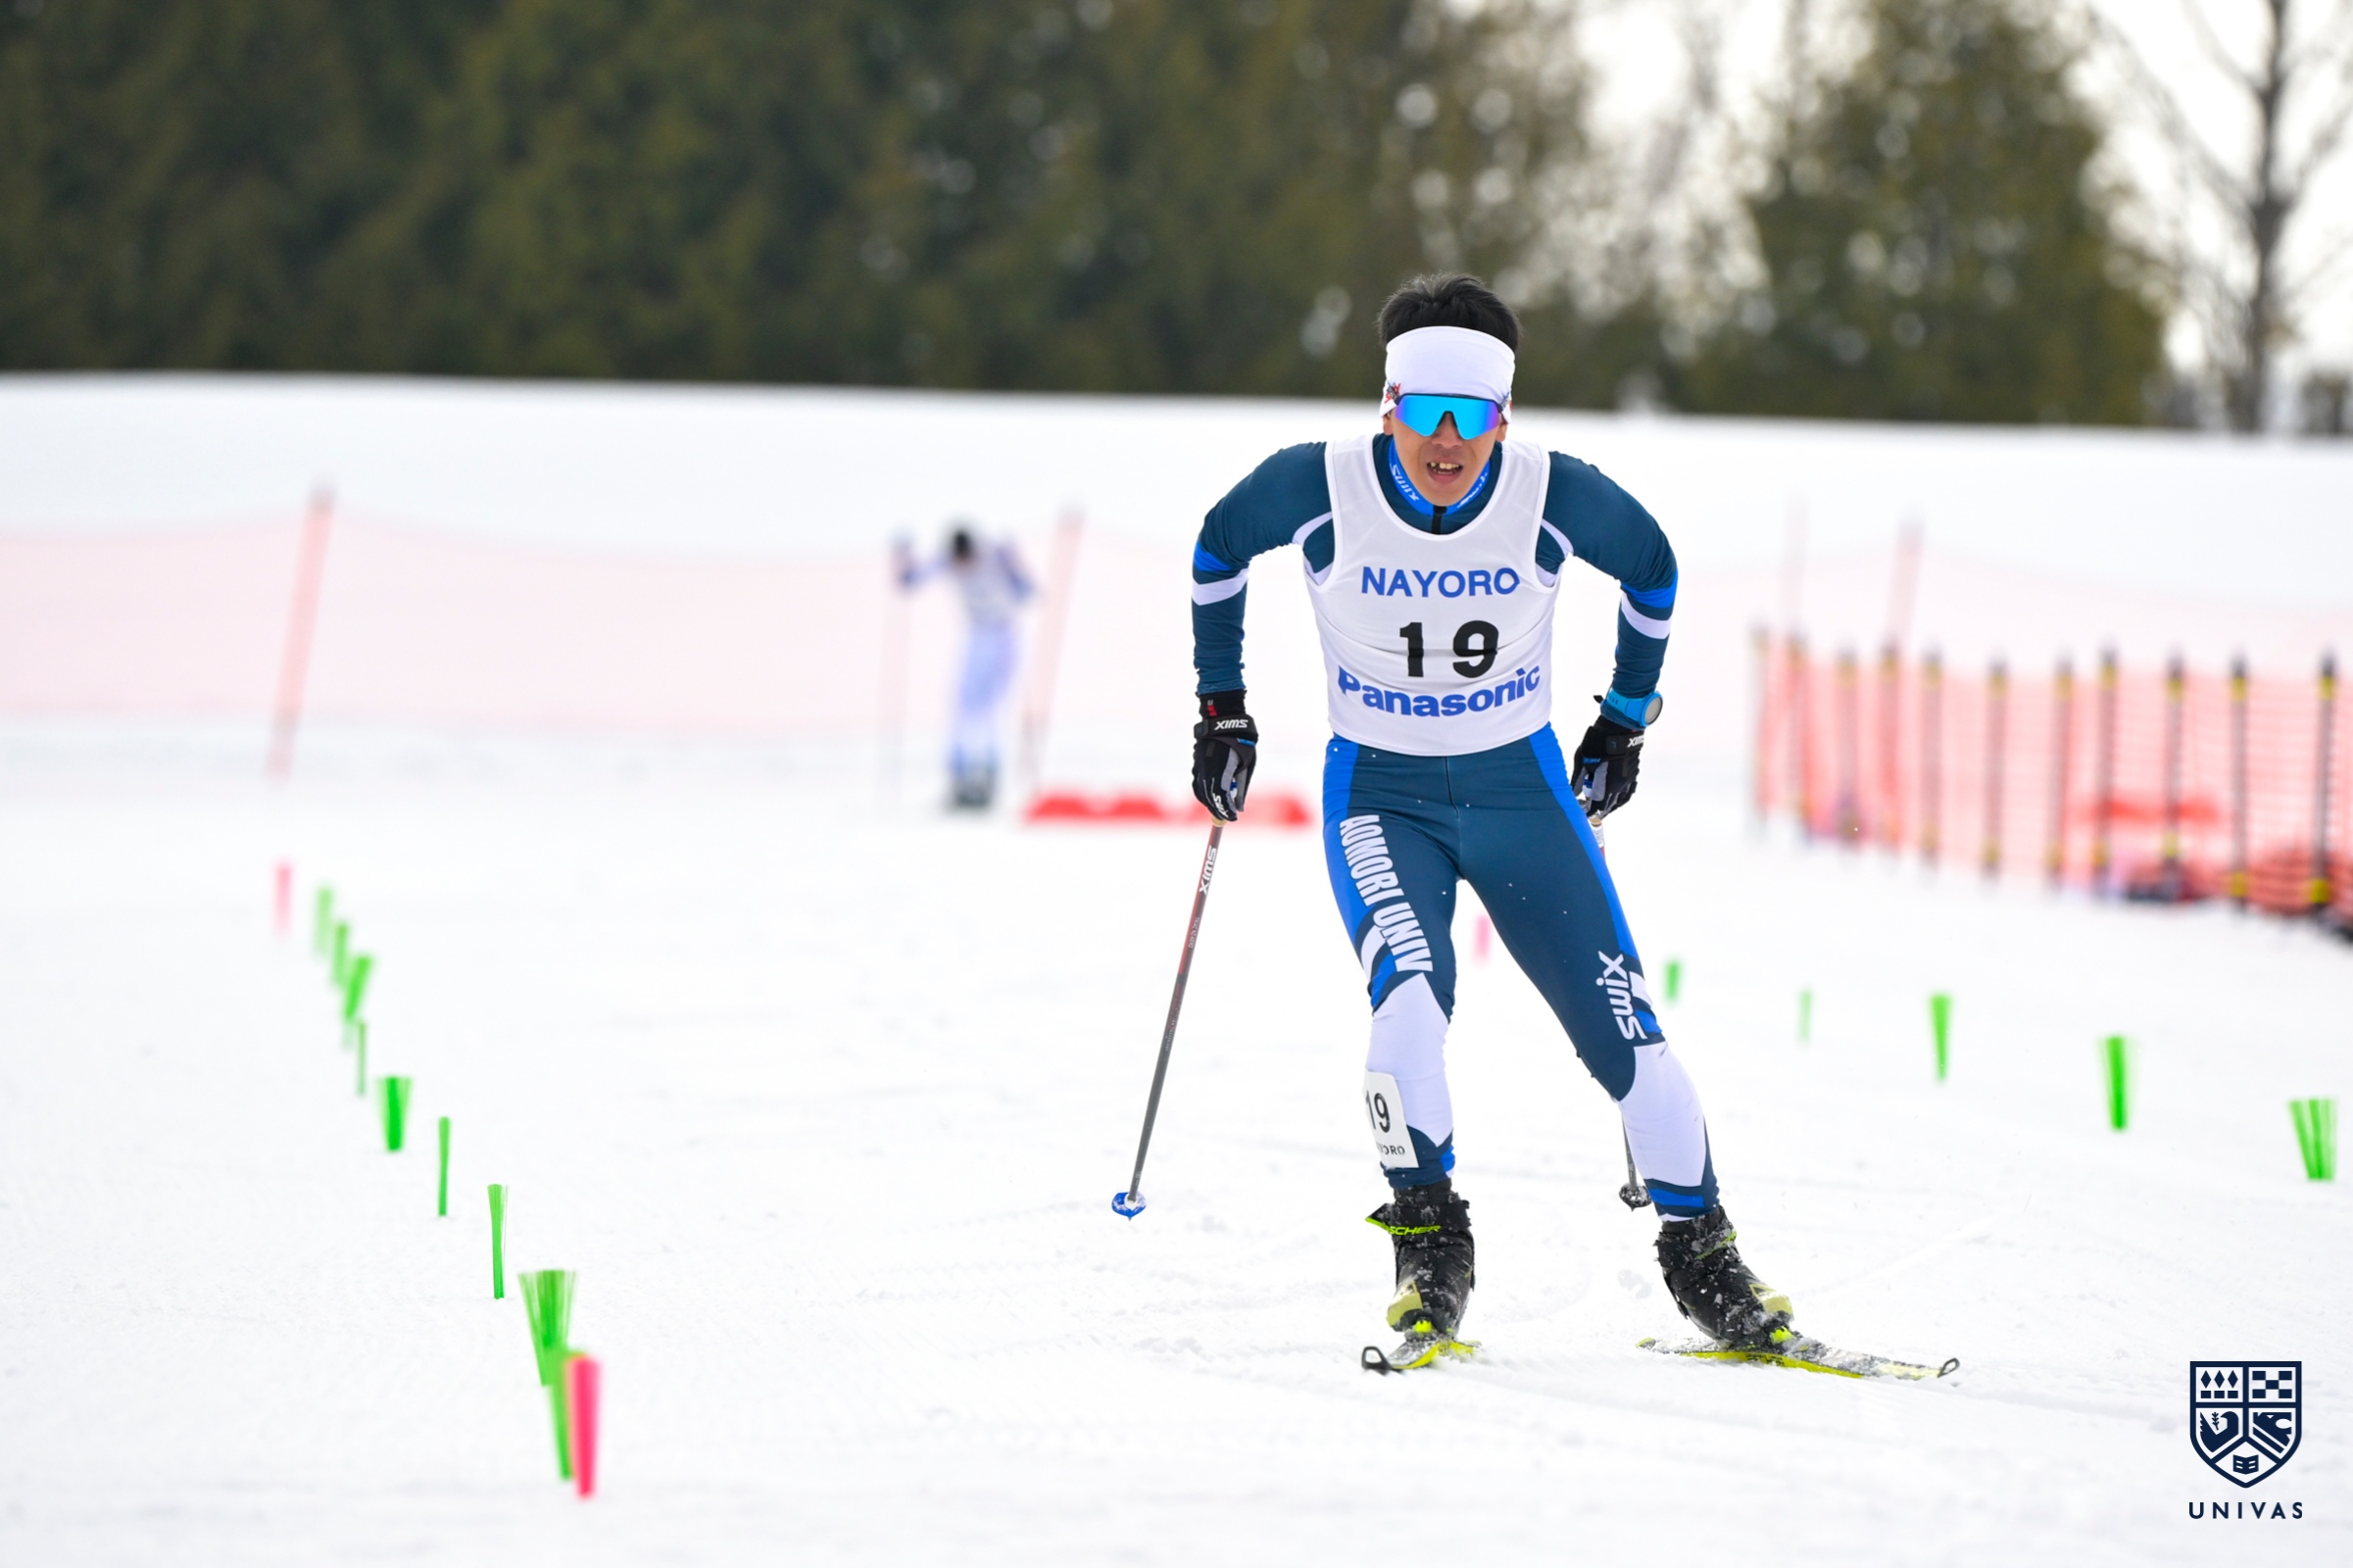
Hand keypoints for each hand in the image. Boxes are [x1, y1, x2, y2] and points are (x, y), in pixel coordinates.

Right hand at [1191, 691, 1256, 820]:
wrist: (1223, 719)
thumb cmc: (1241, 741)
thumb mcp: (1247, 764)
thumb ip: (1242, 787)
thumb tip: (1239, 808)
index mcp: (1221, 768)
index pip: (1221, 796)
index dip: (1226, 809)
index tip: (1234, 817)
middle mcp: (1207, 769)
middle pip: (1209, 797)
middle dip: (1218, 809)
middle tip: (1228, 817)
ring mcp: (1199, 766)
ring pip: (1201, 792)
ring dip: (1210, 803)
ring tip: (1220, 809)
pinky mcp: (1197, 764)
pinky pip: (1197, 784)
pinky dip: (1204, 794)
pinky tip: (1210, 797)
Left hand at [1571, 700, 1644, 819]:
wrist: (1619, 727)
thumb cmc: (1597, 743)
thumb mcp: (1582, 761)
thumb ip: (1578, 780)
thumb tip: (1573, 794)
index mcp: (1608, 785)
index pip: (1598, 807)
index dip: (1589, 812)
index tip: (1581, 814)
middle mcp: (1621, 786)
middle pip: (1610, 805)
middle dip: (1599, 810)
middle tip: (1590, 811)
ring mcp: (1629, 779)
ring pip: (1622, 800)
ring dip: (1612, 806)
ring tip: (1604, 808)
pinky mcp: (1633, 772)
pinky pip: (1630, 790)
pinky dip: (1622, 796)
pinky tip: (1618, 796)